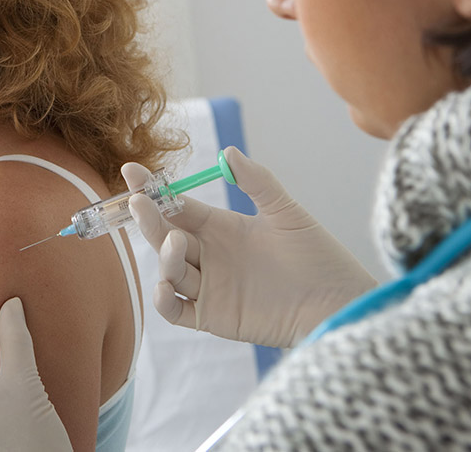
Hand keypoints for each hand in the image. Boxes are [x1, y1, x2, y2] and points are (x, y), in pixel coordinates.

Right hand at [123, 146, 376, 347]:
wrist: (338, 302)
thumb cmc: (318, 256)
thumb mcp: (286, 212)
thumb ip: (257, 182)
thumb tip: (228, 152)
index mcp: (221, 227)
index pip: (176, 206)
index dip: (153, 190)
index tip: (132, 171)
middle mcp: (209, 256)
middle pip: (165, 235)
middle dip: (149, 218)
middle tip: (139, 202)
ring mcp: (209, 288)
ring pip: (170, 271)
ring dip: (163, 257)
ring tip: (175, 243)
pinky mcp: (213, 318)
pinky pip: (177, 311)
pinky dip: (164, 300)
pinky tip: (165, 286)